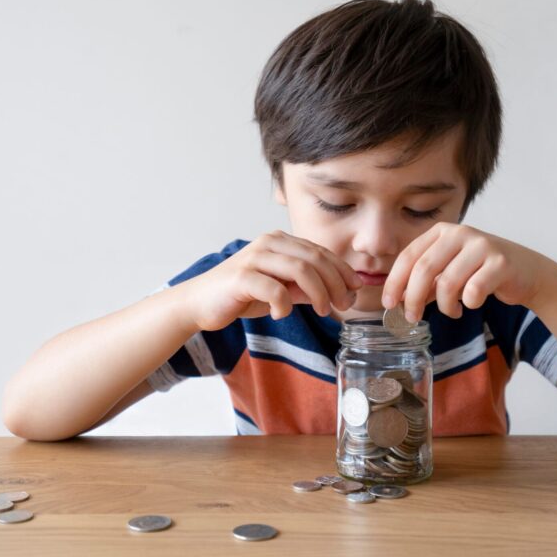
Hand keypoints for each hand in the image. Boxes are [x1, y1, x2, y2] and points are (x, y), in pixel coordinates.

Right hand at [179, 231, 361, 330]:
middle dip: (336, 283)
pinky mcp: (241, 277)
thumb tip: (340, 293)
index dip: (343, 271)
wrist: (200, 303)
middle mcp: (269, 243)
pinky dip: (284, 305)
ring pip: (300, 270)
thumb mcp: (281, 290)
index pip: (320, 251)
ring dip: (318, 293)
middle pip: (315, 259)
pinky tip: (281, 315)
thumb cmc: (241, 295)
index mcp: (280, 241)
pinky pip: (274, 289)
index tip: (355, 290)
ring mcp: (254, 257)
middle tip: (344, 305)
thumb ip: (305, 289)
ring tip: (323, 312)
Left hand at [381, 223, 545, 321]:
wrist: (526, 271)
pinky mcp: (500, 262)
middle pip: (424, 269)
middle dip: (413, 298)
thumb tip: (397, 300)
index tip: (389, 304)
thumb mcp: (448, 271)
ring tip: (453, 311)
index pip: (409, 256)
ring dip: (445, 306)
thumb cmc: (481, 271)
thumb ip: (425, 281)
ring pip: (448, 283)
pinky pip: (474, 290)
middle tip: (412, 317)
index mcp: (442, 231)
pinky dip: (469, 303)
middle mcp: (460, 233)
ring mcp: (481, 245)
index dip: (395, 282)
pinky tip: (472, 304)